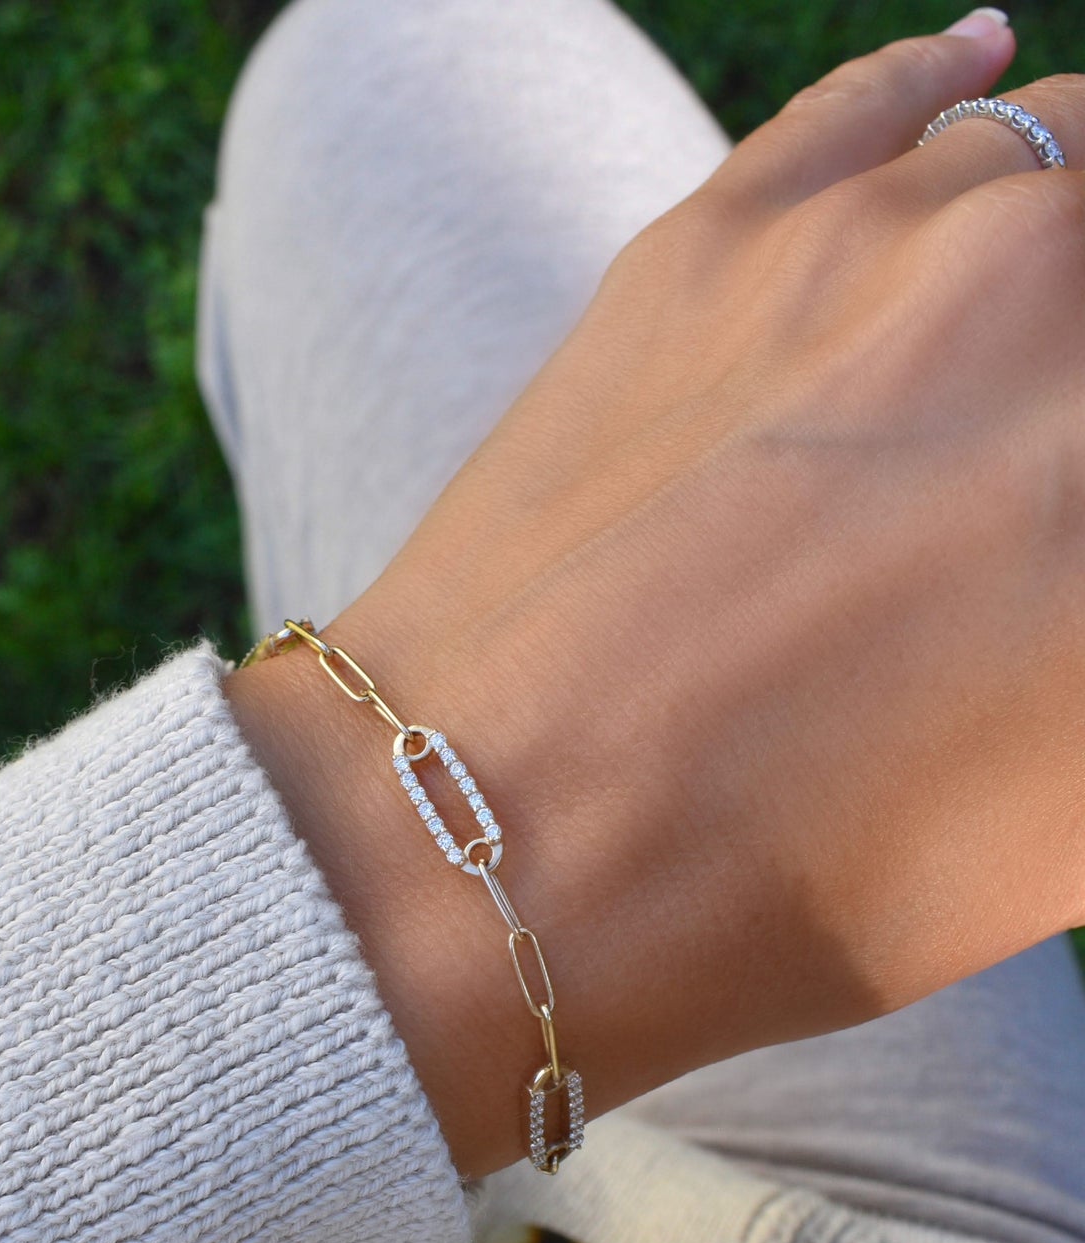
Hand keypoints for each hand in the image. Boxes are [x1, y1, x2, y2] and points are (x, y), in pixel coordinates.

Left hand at [226, 21, 1084, 1178]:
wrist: (482, 842)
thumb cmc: (764, 895)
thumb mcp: (1050, 826)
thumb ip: (1084, 649)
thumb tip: (1056, 530)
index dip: (1076, 503)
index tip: (1051, 522)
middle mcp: (1043, 327)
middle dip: (1067, 379)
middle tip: (1020, 462)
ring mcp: (890, 251)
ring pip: (1060, 170)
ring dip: (1059, 247)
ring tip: (1019, 333)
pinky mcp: (723, 238)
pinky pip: (890, 104)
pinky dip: (953, 89)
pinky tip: (991, 72)